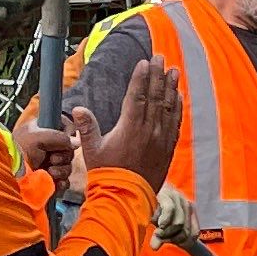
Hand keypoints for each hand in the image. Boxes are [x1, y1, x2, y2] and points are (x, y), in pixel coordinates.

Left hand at [18, 111, 82, 189]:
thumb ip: (60, 137)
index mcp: (43, 130)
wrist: (11, 174)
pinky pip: (65, 181)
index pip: (65, 127)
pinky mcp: (50, 179)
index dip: (68, 134)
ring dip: (61, 170)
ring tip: (49, 171)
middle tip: (52, 159)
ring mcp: (49, 164)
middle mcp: (48, 146)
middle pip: (69, 150)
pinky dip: (62, 182)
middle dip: (63, 156)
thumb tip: (77, 142)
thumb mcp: (38, 138)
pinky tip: (55, 182)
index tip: (65, 140)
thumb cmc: (20, 151)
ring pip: (68, 166)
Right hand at [84, 54, 179, 189]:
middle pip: (154, 97)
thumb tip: (78, 108)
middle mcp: (148, 131)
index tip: (144, 62)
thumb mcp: (92, 150)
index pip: (137, 96)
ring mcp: (161, 139)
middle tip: (160, 58)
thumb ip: (86, 128)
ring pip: (167, 108)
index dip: (141, 78)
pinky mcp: (168, 148)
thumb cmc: (107, 173)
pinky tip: (178, 96)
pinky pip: (175, 123)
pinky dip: (177, 108)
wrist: (126, 197)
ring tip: (174, 71)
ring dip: (171, 87)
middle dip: (158, 76)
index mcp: (130, 128)